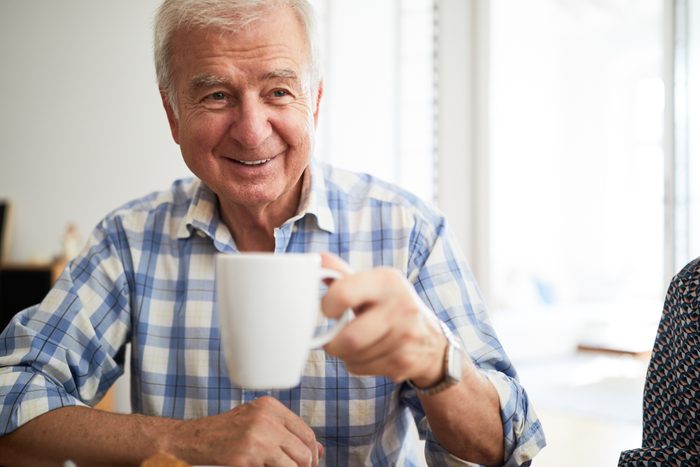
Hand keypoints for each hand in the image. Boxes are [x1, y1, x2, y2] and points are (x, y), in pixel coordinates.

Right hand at [169, 396, 322, 465]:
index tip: (310, 462)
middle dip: (307, 465)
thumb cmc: (226, 432)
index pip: (305, 431)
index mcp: (270, 406)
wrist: (195, 438)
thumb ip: (286, 433)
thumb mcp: (258, 423)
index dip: (312, 451)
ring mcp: (258, 437)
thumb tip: (318, 450)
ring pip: (295, 462)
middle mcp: (266, 418)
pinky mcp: (248, 456)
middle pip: (304, 448)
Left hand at [320, 253, 447, 386]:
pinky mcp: (403, 362)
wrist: (432, 341)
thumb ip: (343, 273)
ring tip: (355, 343)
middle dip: (333, 343)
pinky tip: (367, 353)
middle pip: (350, 338)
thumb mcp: (373, 284)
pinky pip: (361, 368)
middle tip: (332, 338)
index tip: (328, 309)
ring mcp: (404, 336)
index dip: (327, 305)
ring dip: (345, 354)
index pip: (343, 294)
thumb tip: (317, 259)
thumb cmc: (392, 307)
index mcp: (388, 281)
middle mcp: (400, 306)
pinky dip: (356, 364)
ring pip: (352, 356)